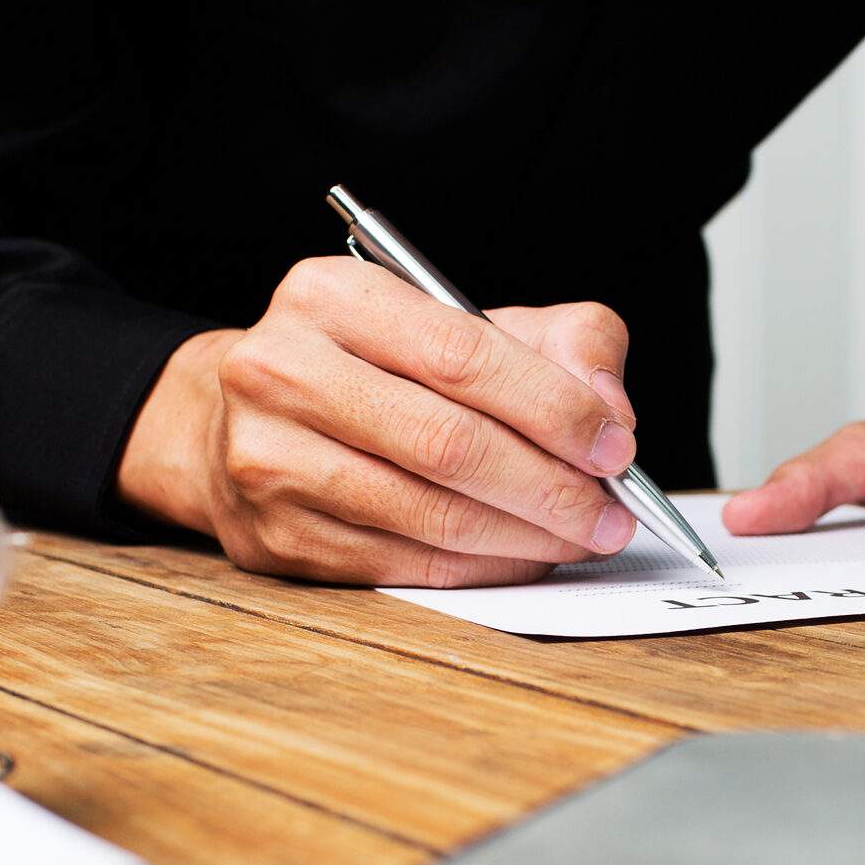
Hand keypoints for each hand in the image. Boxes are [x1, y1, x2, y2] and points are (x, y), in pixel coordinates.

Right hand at [117, 257, 646, 584]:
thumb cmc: (376, 368)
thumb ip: (559, 342)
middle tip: (611, 512)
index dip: (554, 408)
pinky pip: (404, 564)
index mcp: (330, 296)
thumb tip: (610, 412)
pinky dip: (481, 568)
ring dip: (526, 538)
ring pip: (429, 515)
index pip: (463, 355)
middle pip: (447, 443)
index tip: (615, 446)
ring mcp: (269, 461)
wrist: (250, 418)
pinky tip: (523, 557)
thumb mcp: (464, 321)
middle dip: (550, 487)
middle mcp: (281, 372)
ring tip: (581, 537)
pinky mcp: (276, 537)